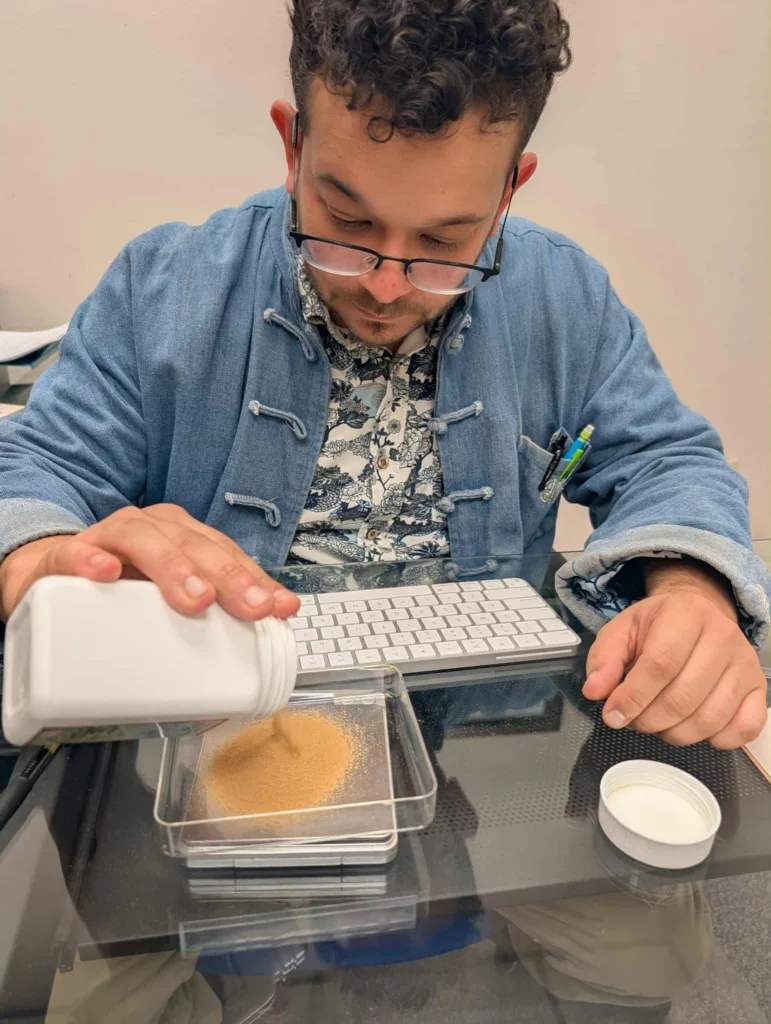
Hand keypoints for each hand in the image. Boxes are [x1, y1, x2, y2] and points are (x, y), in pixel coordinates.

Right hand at [0, 504, 299, 622]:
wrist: (53, 579)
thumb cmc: (125, 588)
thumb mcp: (170, 597)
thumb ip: (211, 612)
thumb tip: (259, 640)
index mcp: (183, 537)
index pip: (227, 554)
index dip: (256, 579)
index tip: (279, 608)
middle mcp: (153, 528)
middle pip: (195, 545)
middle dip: (227, 576)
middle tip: (250, 607)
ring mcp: (110, 538)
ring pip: (144, 541)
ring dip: (173, 567)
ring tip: (196, 599)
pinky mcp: (66, 555)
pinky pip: (77, 552)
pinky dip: (92, 561)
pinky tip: (106, 574)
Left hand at [583, 562, 766, 748]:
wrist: (697, 614)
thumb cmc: (658, 626)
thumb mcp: (622, 631)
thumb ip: (604, 659)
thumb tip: (596, 691)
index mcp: (686, 613)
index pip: (660, 664)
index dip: (633, 697)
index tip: (613, 715)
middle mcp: (722, 636)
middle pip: (683, 697)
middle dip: (648, 720)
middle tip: (633, 719)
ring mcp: (745, 664)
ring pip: (709, 719)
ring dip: (674, 733)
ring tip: (657, 721)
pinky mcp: (759, 688)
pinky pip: (743, 730)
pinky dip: (715, 740)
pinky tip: (692, 725)